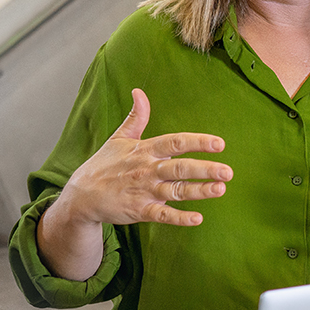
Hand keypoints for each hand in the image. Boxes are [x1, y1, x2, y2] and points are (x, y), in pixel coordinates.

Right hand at [53, 88, 229, 228]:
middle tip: (228, 171)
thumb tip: (139, 91)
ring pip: (175, 191)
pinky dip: (179, 218)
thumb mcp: (119, 138)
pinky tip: (198, 218)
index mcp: (145, 150)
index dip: (198, 142)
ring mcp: (144, 191)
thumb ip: (136, 117)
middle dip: (205, 169)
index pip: (175, 142)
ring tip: (220, 189)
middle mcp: (147, 170)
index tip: (219, 143)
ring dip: (198, 191)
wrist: (81, 195)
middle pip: (180, 168)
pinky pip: (162, 216)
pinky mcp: (139, 211)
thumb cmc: (104, 165)